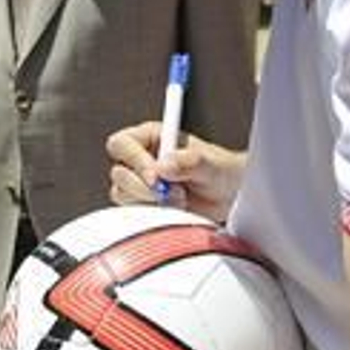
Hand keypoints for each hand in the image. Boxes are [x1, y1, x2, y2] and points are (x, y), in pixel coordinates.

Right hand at [105, 121, 243, 223]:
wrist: (231, 195)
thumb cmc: (221, 170)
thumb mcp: (211, 163)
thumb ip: (190, 161)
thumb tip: (165, 166)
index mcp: (150, 137)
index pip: (122, 144)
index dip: (134, 160)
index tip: (156, 177)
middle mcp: (140, 157)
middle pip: (119, 172)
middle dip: (144, 187)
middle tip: (173, 192)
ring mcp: (139, 182)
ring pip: (122, 193)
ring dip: (150, 201)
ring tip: (180, 198)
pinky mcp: (142, 203)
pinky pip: (133, 211)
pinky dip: (152, 213)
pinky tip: (174, 208)